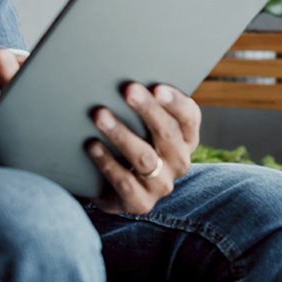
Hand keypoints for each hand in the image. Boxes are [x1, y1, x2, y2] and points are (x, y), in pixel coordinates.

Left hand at [86, 82, 201, 213]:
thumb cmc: (131, 142)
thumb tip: (124, 79)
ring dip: (122, 134)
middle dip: (147, 110)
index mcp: (186, 138)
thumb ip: (144, 106)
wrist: (115, 188)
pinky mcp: (141, 203)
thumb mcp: (144, 126)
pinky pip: (125, 183)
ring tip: (100, 115)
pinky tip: (92, 145)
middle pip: (167, 133)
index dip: (174, 102)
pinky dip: (107, 162)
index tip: (156, 87)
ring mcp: (162, 185)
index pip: (189, 116)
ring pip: (145, 158)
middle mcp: (179, 161)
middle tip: (127, 90)